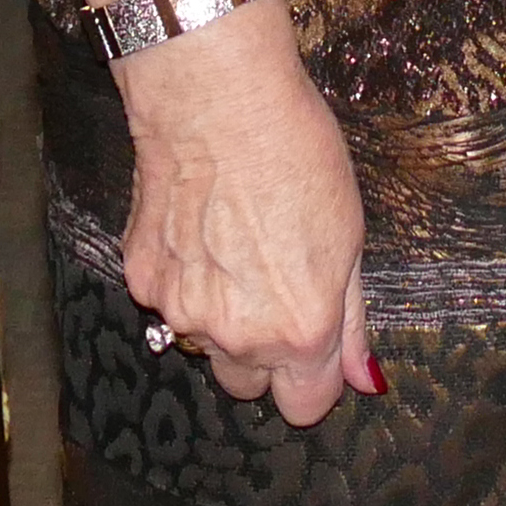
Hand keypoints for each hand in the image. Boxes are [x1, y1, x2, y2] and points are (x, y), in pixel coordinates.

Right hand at [116, 0, 372, 427]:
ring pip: (204, 343)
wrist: (216, 99)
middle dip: (263, 351)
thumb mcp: (350, 234)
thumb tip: (363, 379)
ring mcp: (181, 310)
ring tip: (233, 244)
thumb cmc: (296, 153)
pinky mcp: (142, 278)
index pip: (304, 406)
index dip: (314, 376)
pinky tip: (198, 225)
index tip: (316, 344)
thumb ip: (352, 318)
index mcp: (300, 331)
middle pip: (249, 383)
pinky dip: (183, 277)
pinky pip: (167, 301)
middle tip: (273, 283)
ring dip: (219, 315)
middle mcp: (237, 336)